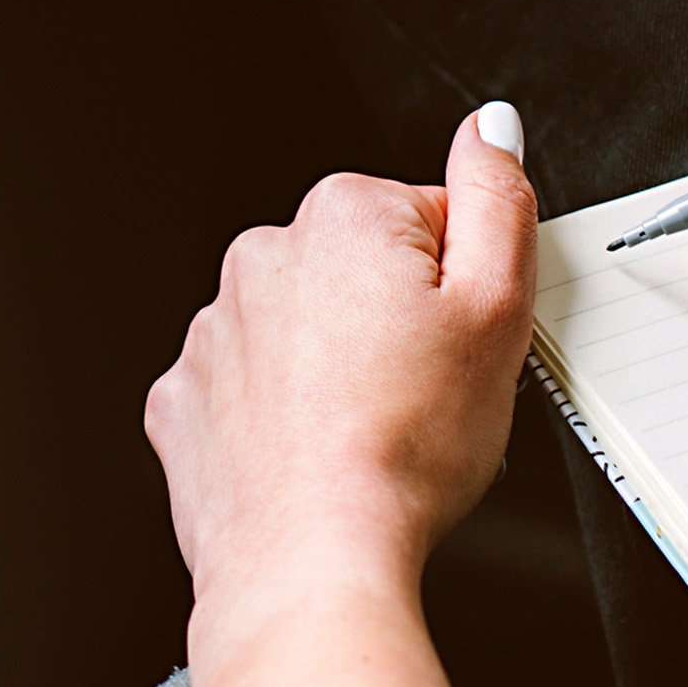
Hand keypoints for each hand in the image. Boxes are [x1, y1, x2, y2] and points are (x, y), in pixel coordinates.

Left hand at [146, 103, 538, 604]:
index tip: (462, 343)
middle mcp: (264, 257)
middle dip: (400, 321)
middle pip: (366, 270)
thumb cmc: (408, 448)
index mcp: (345, 218)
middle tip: (428, 392)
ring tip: (377, 433)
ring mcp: (216, 331)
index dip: (465, 287)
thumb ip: (501, 200)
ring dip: (343, 366)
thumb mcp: (499, 309)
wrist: (313, 559)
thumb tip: (492, 127)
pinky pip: (254, 387)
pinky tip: (323, 453)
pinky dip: (288, 414)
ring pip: (309, 329)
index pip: (435, 220)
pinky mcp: (186, 399)